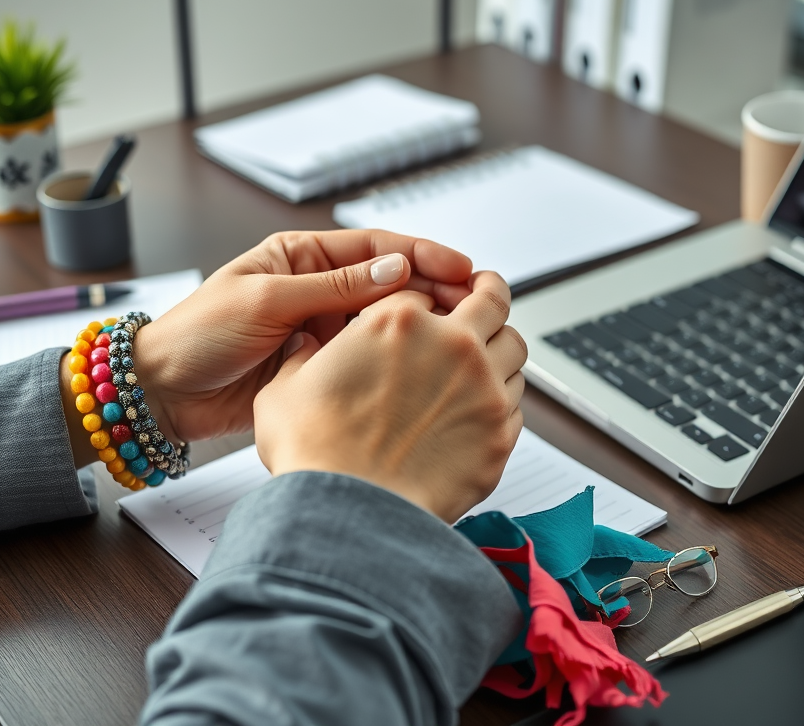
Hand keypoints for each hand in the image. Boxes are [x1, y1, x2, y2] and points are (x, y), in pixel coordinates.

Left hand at [128, 230, 473, 443]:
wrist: (165, 393)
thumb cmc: (198, 335)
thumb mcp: (266, 300)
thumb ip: (334, 287)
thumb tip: (396, 269)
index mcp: (300, 257)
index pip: (373, 248)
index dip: (421, 254)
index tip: (460, 267)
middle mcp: (316, 289)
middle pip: (388, 282)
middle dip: (432, 289)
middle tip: (473, 302)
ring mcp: (321, 328)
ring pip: (383, 321)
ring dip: (419, 324)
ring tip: (458, 332)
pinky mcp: (322, 364)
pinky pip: (367, 356)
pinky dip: (396, 356)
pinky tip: (422, 361)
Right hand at [253, 272, 527, 522]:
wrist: (353, 514)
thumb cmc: (317, 455)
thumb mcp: (284, 389)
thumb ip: (301, 358)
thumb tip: (304, 349)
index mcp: (398, 323)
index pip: (430, 290)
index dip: (427, 298)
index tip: (429, 305)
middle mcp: (452, 347)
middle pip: (494, 301)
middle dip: (490, 294)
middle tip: (486, 295)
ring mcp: (484, 390)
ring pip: (516, 349)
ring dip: (501, 348)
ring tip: (487, 358)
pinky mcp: (501, 435)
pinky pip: (518, 404)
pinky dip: (505, 400)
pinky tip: (483, 411)